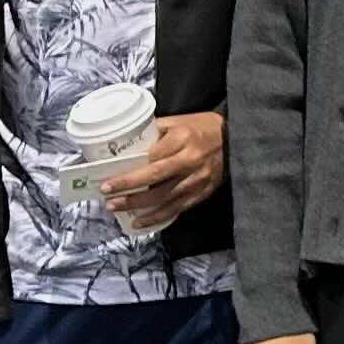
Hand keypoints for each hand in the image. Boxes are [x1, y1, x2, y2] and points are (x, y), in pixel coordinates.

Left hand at [102, 112, 227, 231]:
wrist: (236, 139)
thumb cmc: (202, 127)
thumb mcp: (178, 121)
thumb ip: (154, 133)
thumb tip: (125, 145)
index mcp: (182, 139)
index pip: (150, 160)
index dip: (128, 173)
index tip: (107, 181)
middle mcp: (190, 160)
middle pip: (155, 181)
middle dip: (129, 191)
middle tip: (108, 198)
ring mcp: (198, 179)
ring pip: (165, 198)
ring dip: (139, 208)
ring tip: (118, 210)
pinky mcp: (203, 192)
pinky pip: (178, 208)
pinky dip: (159, 217)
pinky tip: (142, 222)